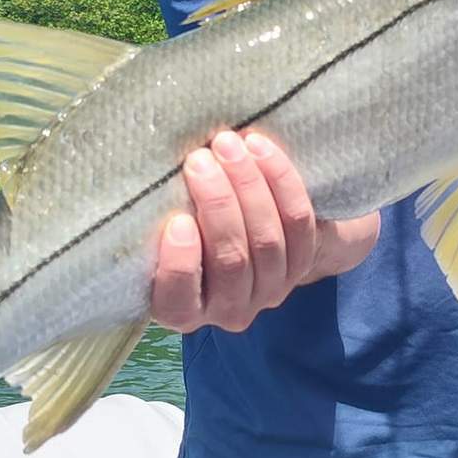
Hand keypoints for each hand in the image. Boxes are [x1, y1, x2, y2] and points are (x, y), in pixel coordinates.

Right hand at [151, 128, 380, 333]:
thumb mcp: (160, 237)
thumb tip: (155, 181)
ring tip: (228, 146)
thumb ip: (158, 223)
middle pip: (231, 260)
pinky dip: (281, 181)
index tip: (178, 222)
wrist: (245, 238)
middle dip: (218, 204)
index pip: (178, 300)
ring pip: (266, 240)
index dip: (181, 264)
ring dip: (248, 186)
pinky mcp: (302, 265)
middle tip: (200, 159)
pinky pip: (298, 221)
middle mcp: (228, 310)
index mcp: (182, 310)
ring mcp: (270, 290)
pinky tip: (259, 148)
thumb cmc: (185, 232)